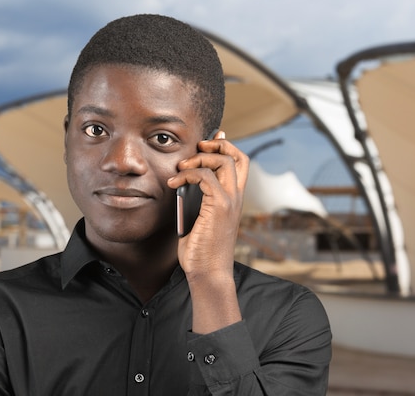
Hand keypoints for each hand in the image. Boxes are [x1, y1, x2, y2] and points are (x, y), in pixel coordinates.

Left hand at [167, 130, 248, 332]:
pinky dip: (188, 174)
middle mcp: (237, 197)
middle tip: (197, 149)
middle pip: (237, 157)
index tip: (208, 142)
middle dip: (215, 146)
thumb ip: (198, 198)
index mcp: (234, 199)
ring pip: (223, 162)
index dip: (227, 148)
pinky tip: (174, 183)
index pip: (240, 163)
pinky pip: (206, 177)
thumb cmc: (202, 249)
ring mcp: (230, 201)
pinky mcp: (220, 207)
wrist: (208, 272)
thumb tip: (184, 180)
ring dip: (199, 159)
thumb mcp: (200, 218)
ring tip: (181, 167)